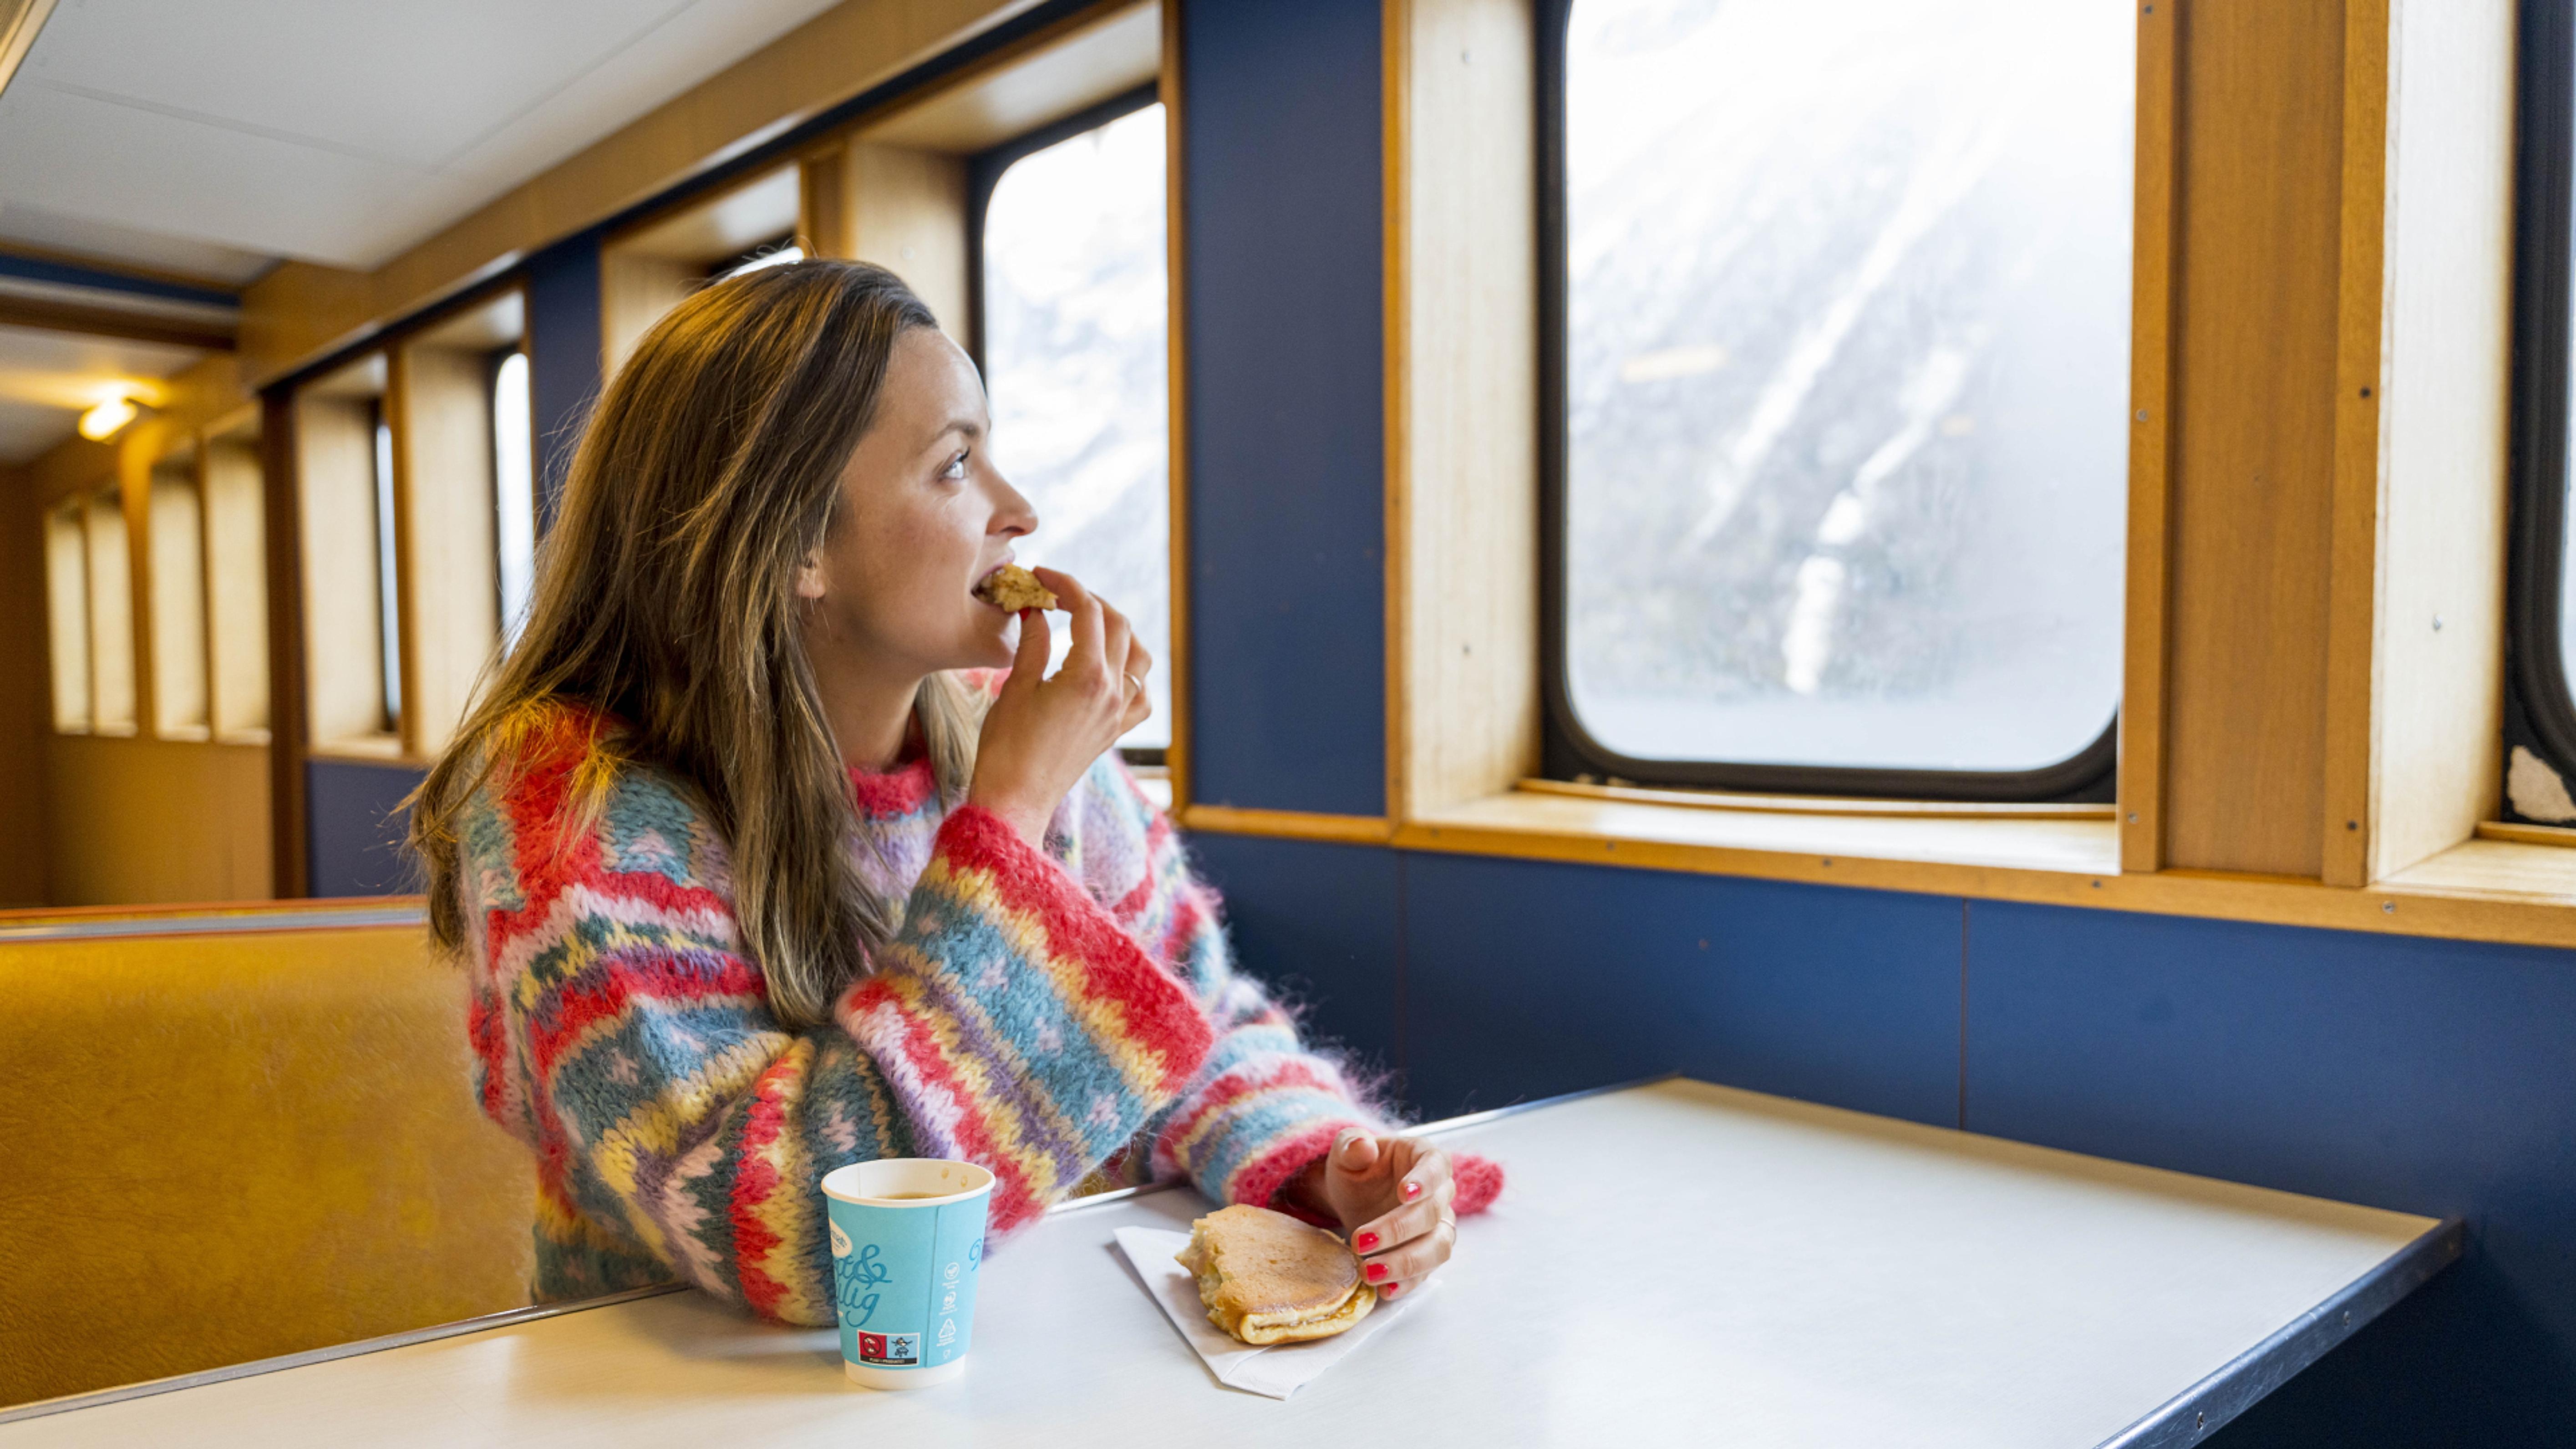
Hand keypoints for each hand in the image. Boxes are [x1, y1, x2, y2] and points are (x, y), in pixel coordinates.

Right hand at [966, 567, 1152, 847]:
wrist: (1015, 800)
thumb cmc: (1005, 747)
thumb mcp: (1015, 687)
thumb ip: (1032, 643)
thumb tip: (1036, 609)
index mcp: (1087, 676)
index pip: (1087, 611)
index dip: (1065, 584)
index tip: (1041, 574)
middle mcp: (1112, 693)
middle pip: (1118, 625)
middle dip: (1090, 600)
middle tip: (1058, 594)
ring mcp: (1119, 714)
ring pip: (1139, 656)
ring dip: (1119, 630)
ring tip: (1088, 622)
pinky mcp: (1115, 732)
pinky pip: (1141, 694)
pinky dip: (1131, 672)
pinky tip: (1109, 668)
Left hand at [1302, 1129, 1455, 1301]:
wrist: (1355, 1195)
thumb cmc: (1357, 1168)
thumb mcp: (1345, 1152)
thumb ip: (1351, 1144)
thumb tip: (1363, 1146)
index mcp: (1425, 1157)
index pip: (1437, 1165)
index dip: (1425, 1180)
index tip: (1405, 1193)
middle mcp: (1440, 1193)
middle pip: (1432, 1213)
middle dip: (1398, 1230)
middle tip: (1360, 1242)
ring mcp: (1438, 1225)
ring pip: (1437, 1248)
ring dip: (1406, 1263)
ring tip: (1369, 1273)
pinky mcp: (1427, 1253)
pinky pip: (1426, 1272)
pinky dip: (1407, 1283)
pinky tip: (1384, 1291)